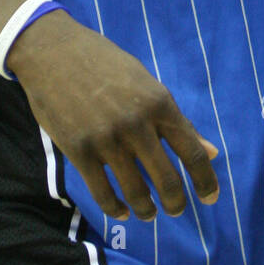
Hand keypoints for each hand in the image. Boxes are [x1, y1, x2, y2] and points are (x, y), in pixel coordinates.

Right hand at [8, 10, 219, 221]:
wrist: (52, 52)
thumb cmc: (105, 64)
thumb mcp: (146, 84)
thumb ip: (176, 121)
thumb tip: (211, 152)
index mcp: (159, 102)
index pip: (192, 153)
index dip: (206, 182)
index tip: (210, 199)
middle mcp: (136, 123)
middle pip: (168, 181)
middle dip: (176, 203)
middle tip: (175, 209)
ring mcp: (106, 139)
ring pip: (136, 192)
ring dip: (146, 210)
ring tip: (148, 212)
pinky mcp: (79, 151)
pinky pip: (103, 193)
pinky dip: (115, 209)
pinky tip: (120, 211)